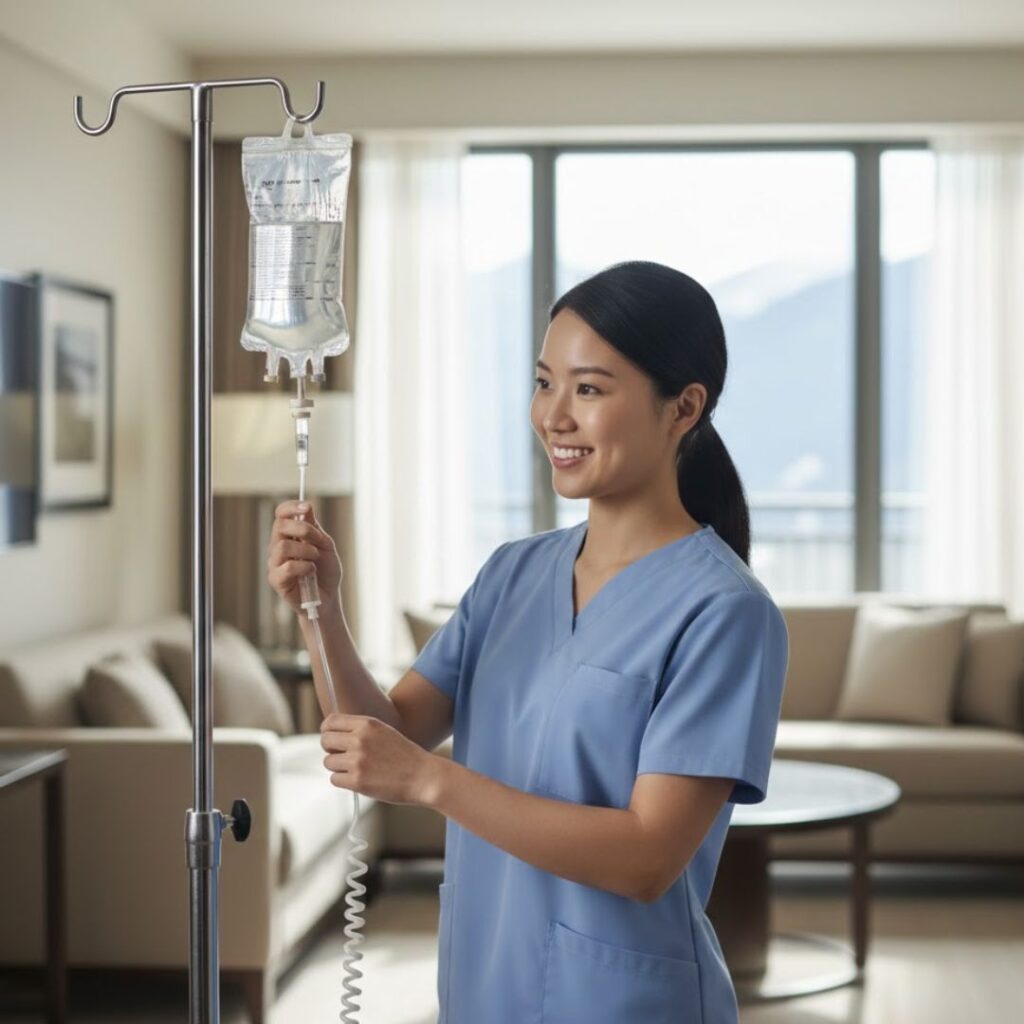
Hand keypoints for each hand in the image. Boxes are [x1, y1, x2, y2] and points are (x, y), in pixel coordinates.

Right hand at [267, 500, 342, 613]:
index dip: (290, 507)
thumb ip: (315, 528)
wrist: (328, 597)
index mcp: (289, 536)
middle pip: (279, 526)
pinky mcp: (276, 580)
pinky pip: (287, 567)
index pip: (281, 514)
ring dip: (306, 551)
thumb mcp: (326, 546)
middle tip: (318, 541)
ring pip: (283, 547)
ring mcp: (275, 563)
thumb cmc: (326, 571)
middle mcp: (278, 546)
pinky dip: (304, 567)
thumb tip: (306, 507)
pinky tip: (311, 572)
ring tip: (315, 559)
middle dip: (302, 529)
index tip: (307, 505)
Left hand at [320, 713, 439, 806]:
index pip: (330, 721)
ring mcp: (357, 760)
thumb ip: (360, 730)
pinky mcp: (357, 781)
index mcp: (367, 724)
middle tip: (341, 756)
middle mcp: (360, 739)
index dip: (327, 730)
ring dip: (338, 767)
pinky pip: (335, 779)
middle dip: (330, 749)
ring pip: (328, 762)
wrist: (423, 776)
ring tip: (356, 769)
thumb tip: (332, 733)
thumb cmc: (404, 755)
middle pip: (325, 740)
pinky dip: (344, 781)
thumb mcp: (384, 732)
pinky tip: (359, 779)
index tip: (332, 738)